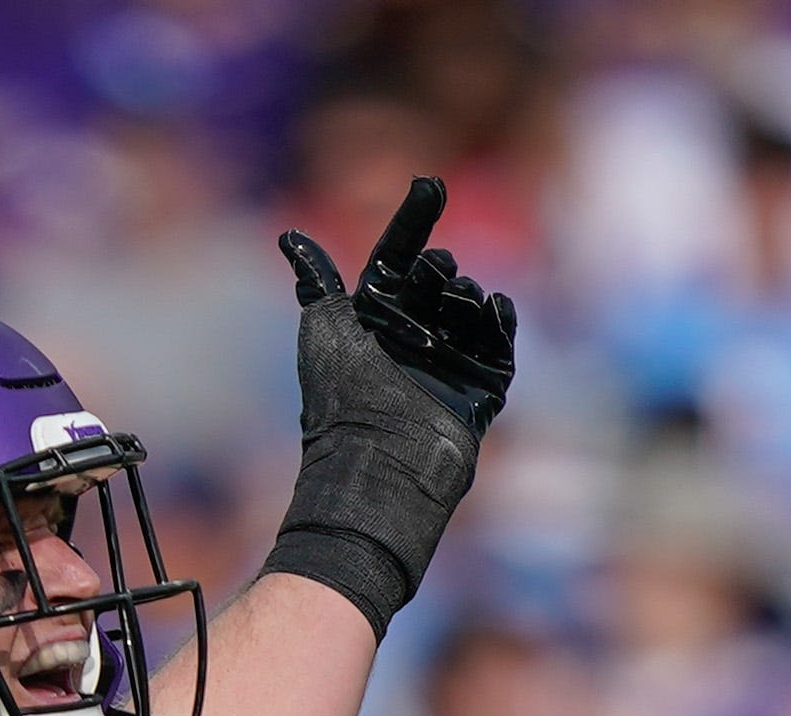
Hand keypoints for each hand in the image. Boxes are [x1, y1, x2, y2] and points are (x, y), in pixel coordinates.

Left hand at [277, 178, 517, 445]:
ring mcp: (448, 359)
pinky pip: (500, 340)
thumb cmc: (340, 396)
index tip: (429, 183)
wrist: (380, 457)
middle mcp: (411, 334)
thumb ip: (316, 281)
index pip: (398, 254)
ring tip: (454, 300)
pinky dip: (499, 319)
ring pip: (469, 303)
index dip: (413, 218)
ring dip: (464, 293)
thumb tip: (290, 237)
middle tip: (432, 274)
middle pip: (437, 277)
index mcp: (373, 317)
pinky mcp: (481, 385)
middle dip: (437, 268)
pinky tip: (493, 308)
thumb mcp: (323, 328)